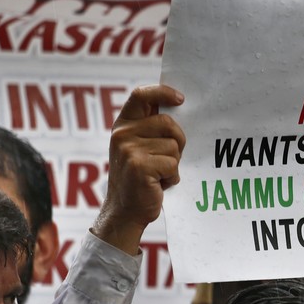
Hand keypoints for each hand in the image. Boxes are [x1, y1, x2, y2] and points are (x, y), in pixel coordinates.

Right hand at [93, 84, 186, 254]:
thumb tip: (178, 107)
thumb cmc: (140, 179)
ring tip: (159, 175)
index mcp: (123, 125)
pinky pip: (172, 164)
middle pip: (168, 123)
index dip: (162, 92)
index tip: (181, 99)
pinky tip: (159, 184)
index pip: (141, 95)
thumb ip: (151, 129)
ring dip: (174, 164)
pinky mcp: (139, 166)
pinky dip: (172, 177)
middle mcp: (123, 134)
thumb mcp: (139, 148)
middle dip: (178, 142)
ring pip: (173, 146)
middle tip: (169, 159)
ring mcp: (129, 149)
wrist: (125, 211)